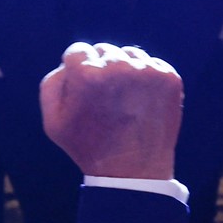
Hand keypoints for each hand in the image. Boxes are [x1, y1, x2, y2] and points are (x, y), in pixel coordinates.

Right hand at [39, 42, 183, 179]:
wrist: (133, 171)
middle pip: (103, 50)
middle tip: (105, 101)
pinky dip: (146, 79)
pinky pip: (151, 64)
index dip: (77, 72)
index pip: (78, 51)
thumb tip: (68, 62)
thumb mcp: (53, 121)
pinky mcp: (169, 78)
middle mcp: (119, 66)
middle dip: (101, 70)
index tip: (84, 92)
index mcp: (87, 74)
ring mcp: (147, 71)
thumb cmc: (89, 146)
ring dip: (124, 71)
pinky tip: (141, 102)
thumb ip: (53, 82)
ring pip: (128, 54)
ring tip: (123, 101)